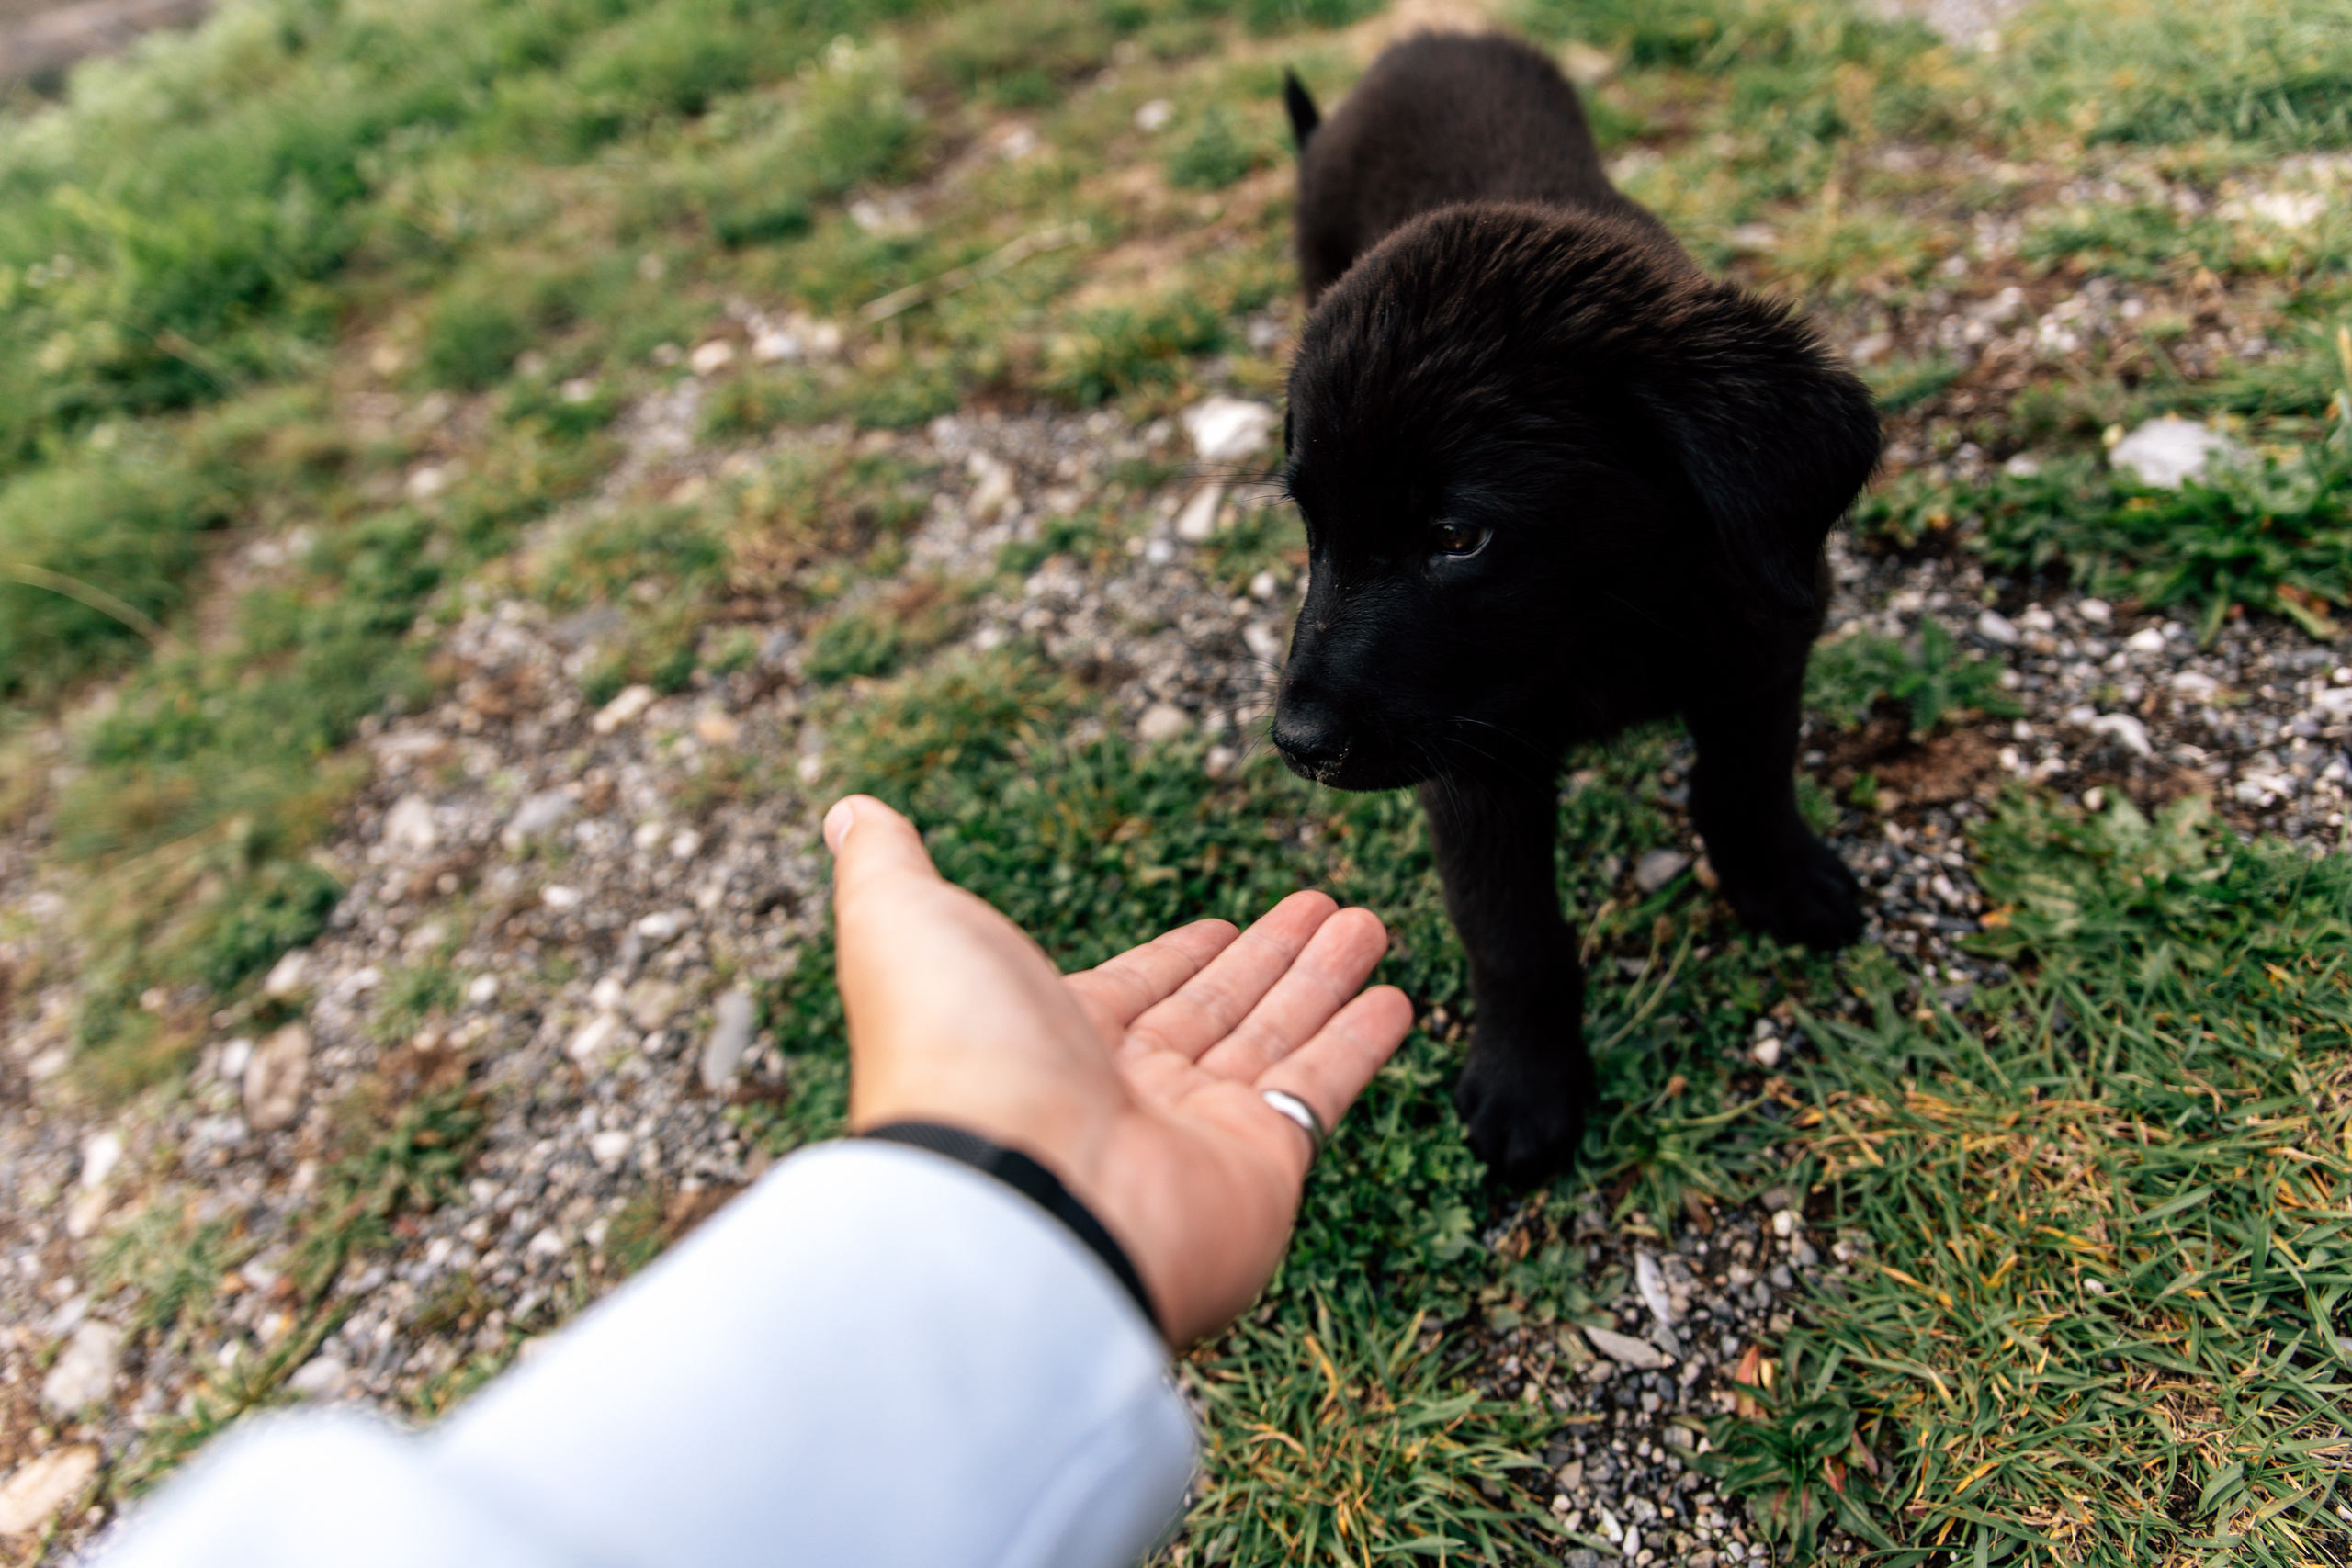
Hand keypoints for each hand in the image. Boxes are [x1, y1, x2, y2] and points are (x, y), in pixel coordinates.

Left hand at [825, 794, 1412, 1344]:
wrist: (1008, 1196)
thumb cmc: (950, 1060)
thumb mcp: (900, 926)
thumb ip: (887, 868)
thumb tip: (851, 811)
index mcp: (1045, 1040)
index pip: (1131, 989)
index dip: (1178, 957)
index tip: (1219, 925)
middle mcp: (1121, 1092)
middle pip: (1213, 1010)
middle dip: (1267, 957)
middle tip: (1323, 908)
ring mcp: (1192, 1134)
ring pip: (1274, 1037)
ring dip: (1323, 978)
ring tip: (1370, 921)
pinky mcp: (1259, 1165)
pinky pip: (1319, 1090)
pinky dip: (1360, 1042)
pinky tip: (1397, 997)